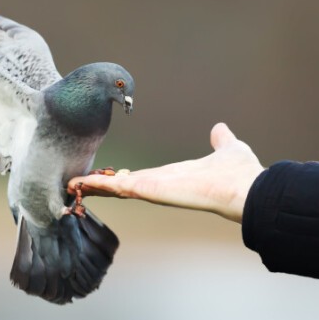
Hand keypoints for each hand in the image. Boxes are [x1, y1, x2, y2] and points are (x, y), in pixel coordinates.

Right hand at [67, 123, 264, 222]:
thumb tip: (220, 130)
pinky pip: (119, 187)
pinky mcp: (152, 189)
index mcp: (176, 176)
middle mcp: (162, 185)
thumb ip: (221, 141)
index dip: (126, 177)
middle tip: (78, 184)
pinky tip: (79, 185)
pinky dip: (98, 186)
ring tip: (71, 185)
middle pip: (125, 185)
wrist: (247, 189)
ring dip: (94, 186)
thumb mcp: (228, 148)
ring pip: (118, 188)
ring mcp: (155, 189)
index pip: (144, 178)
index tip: (110, 177)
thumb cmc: (240, 174)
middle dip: (102, 185)